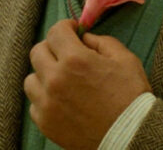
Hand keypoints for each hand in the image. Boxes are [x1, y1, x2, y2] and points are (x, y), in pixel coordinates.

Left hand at [24, 19, 151, 149]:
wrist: (131, 136)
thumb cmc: (131, 96)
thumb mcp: (124, 59)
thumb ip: (101, 41)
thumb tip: (84, 38)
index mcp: (75, 59)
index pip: (56, 31)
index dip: (65, 27)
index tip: (72, 32)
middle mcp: (55, 79)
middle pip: (37, 52)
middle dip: (52, 48)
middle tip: (66, 54)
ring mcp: (47, 103)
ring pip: (31, 79)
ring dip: (44, 75)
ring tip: (61, 80)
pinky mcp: (45, 123)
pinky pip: (34, 104)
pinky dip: (45, 99)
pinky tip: (61, 100)